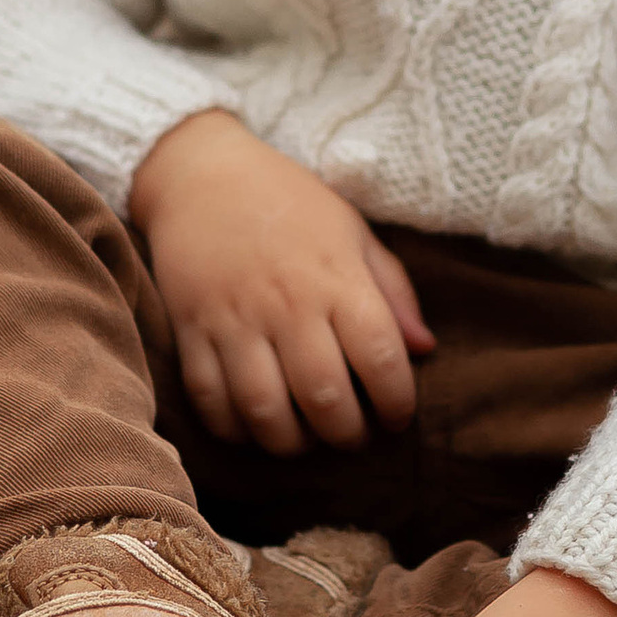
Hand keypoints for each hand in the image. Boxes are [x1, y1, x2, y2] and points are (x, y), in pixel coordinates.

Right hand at [130, 108, 431, 455]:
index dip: (398, 402)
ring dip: (291, 443)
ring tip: (307, 439)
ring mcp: (234, 319)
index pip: (381, 358)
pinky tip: (254, 427)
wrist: (201, 173)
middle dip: (347, 435)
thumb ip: (392, 291)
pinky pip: (209, 399)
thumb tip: (426, 348)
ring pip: (264, 409)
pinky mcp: (190, 329)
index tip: (398, 417)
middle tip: (354, 437)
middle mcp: (287, 303)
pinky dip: (233, 428)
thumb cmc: (289, 203)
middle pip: (325, 397)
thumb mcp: (352, 231)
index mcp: (336, 277)